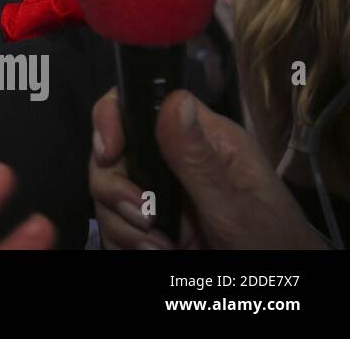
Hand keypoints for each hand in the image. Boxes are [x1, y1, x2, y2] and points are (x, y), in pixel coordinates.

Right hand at [90, 87, 327, 248]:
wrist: (277, 284)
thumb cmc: (273, 244)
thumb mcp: (236, 206)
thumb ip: (199, 160)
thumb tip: (175, 100)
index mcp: (203, 139)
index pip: (143, 104)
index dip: (112, 120)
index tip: (108, 153)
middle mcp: (176, 160)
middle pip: (114, 152)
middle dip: (116, 187)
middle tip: (145, 219)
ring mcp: (160, 193)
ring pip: (107, 190)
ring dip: (122, 223)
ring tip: (157, 247)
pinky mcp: (150, 224)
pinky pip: (113, 223)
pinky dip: (122, 240)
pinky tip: (151, 251)